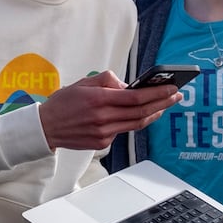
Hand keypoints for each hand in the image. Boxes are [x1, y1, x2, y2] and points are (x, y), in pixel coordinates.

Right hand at [38, 71, 179, 150]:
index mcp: (98, 100)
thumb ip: (108, 80)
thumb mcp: (84, 82)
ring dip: (154, 113)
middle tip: (176, 96)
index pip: (135, 97)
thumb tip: (128, 85)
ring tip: (165, 105)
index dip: (156, 93)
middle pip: (141, 112)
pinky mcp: (103, 143)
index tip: (170, 88)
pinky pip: (123, 130)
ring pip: (136, 123)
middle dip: (162, 103)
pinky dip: (135, 121)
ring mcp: (103, 133)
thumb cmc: (63, 103)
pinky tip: (143, 114)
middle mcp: (102, 118)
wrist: (46, 128)